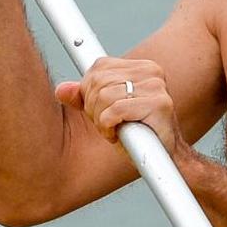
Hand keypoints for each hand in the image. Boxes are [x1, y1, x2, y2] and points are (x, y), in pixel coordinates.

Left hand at [58, 58, 183, 158]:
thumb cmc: (137, 135)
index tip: (102, 111)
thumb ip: (84, 98)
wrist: (165, 159)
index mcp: (142, 67)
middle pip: (98, 81)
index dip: (90, 93)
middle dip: (94, 108)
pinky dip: (108, 127)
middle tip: (109, 124)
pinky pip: (114, 111)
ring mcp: (156, 87)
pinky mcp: (159, 105)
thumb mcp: (105, 111)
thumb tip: (61, 90)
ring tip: (116, 130)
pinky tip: (118, 135)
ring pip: (104, 96)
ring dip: (101, 120)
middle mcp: (151, 72)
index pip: (98, 68)